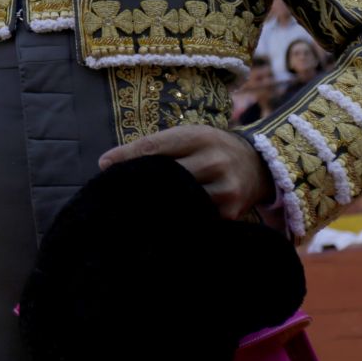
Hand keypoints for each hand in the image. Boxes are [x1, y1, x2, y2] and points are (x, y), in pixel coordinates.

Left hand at [98, 125, 272, 219]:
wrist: (257, 165)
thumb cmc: (209, 149)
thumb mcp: (185, 137)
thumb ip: (149, 147)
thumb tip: (105, 163)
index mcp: (198, 138)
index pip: (154, 147)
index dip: (127, 157)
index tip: (104, 166)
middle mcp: (214, 162)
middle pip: (167, 177)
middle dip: (140, 186)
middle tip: (116, 196)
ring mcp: (225, 190)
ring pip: (181, 202)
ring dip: (156, 207)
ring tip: (132, 211)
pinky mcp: (231, 213)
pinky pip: (197, 220)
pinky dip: (177, 220)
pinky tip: (160, 223)